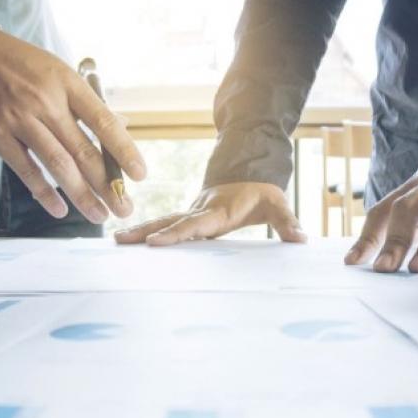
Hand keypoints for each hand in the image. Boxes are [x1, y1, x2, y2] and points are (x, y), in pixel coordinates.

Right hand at [0, 28, 145, 223]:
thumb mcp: (60, 73)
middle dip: (107, 185)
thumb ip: (88, 103)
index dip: (124, 150)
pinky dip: (44, 192)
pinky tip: (60, 209)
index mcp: (68, 84)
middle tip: (124, 208)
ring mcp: (20, 119)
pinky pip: (26, 170)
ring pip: (58, 165)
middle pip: (83, 151)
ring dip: (81, 194)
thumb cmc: (24, 67)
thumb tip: (122, 126)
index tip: (141, 174)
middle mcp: (46, 102)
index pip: (103, 121)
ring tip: (99, 215)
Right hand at [114, 182, 305, 245]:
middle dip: (146, 232)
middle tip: (121, 240)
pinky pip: (166, 224)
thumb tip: (301, 238)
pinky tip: (130, 241)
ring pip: (163, 221)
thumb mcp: (278, 205)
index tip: (155, 243)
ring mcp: (193, 212)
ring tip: (116, 240)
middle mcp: (201, 210)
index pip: (196, 224)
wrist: (250, 173)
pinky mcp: (190, 217)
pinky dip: (147, 232)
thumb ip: (287, 222)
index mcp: (220, 210)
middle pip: (170, 222)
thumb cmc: (263, 193)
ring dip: (140, 231)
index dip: (177, 234)